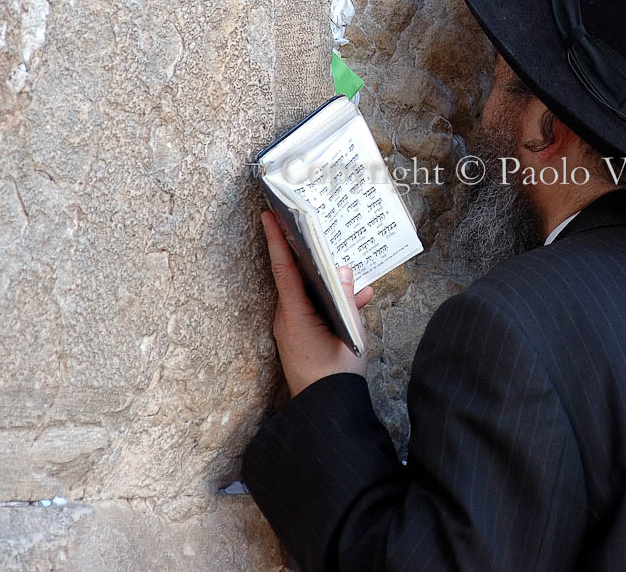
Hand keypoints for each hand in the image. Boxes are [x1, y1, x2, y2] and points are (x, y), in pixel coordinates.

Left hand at [260, 211, 373, 396]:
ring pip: (308, 293)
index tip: (267, 216)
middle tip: (308, 225)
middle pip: (294, 276)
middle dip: (304, 252)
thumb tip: (342, 271)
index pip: (283, 270)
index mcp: (295, 316)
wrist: (325, 411)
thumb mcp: (349, 332)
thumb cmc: (336, 376)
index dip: (276, 241)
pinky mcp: (301, 336)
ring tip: (348, 267)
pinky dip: (331, 301)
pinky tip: (358, 299)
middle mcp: (287, 319)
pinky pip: (314, 309)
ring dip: (326, 280)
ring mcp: (292, 328)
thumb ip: (346, 299)